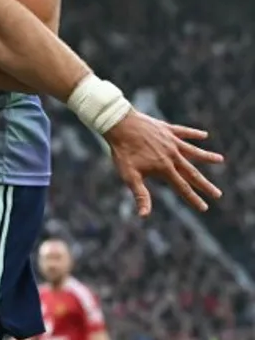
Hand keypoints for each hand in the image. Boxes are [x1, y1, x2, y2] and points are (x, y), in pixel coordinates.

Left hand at [104, 110, 223, 215]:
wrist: (119, 123)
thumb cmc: (123, 151)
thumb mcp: (129, 175)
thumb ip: (141, 195)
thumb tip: (144, 215)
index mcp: (164, 168)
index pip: (182, 188)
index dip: (193, 199)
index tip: (204, 208)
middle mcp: (172, 155)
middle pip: (192, 173)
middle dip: (205, 185)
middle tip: (218, 194)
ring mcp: (171, 141)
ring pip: (193, 151)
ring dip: (206, 156)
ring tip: (220, 159)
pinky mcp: (167, 129)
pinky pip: (184, 132)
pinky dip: (194, 133)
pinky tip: (204, 135)